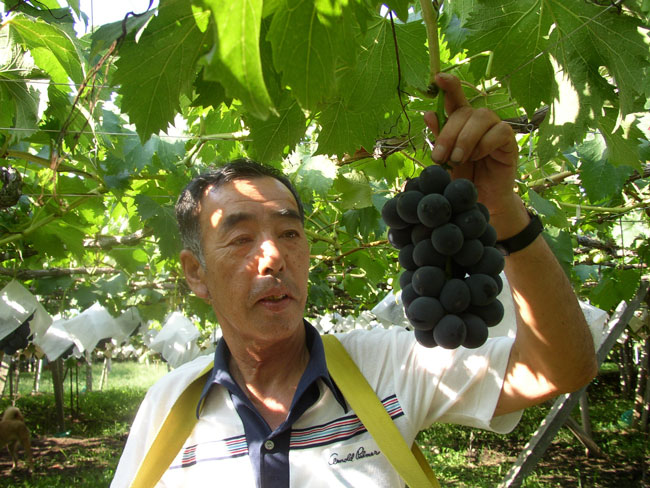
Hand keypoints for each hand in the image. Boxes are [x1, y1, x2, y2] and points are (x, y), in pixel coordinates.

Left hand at [423, 73, 519, 219]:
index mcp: (460, 122)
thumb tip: (428, 114)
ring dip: (466, 138)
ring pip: (482, 117)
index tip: (437, 78)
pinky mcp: (509, 141)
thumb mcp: (446, 160)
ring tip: (458, 159)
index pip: (455, 98)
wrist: (481, 201)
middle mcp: (478, 121)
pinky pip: (499, 131)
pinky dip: (484, 144)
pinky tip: (478, 157)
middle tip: (440, 157)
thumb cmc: (463, 180)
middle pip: (464, 111)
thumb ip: (439, 138)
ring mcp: (495, 128)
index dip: (448, 85)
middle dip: (448, 132)